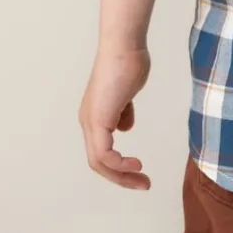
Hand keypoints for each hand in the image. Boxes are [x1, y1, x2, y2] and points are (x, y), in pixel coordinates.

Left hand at [79, 44, 152, 190]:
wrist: (124, 48)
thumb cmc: (128, 64)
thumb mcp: (127, 94)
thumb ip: (124, 111)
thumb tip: (125, 126)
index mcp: (94, 117)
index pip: (101, 153)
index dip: (119, 167)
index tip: (141, 171)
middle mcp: (88, 122)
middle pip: (98, 163)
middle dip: (121, 178)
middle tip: (144, 185)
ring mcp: (91, 121)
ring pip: (99, 162)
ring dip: (122, 175)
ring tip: (143, 180)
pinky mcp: (98, 119)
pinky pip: (105, 154)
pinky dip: (120, 163)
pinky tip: (136, 163)